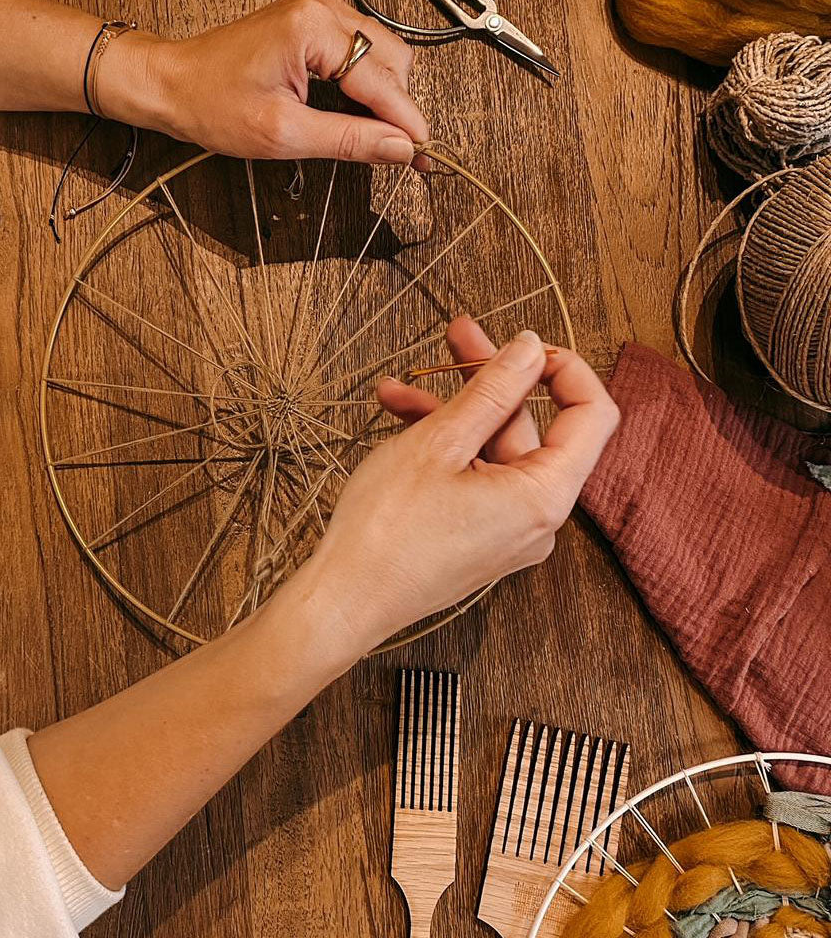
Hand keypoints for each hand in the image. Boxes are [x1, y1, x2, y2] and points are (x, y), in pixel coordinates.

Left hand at [102, 0, 429, 165]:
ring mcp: (319, 6)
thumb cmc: (212, 104)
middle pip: (394, 59)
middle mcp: (322, 5)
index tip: (426, 156)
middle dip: (398, 106)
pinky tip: (353, 111)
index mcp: (313, 28)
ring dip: (384, 95)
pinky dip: (366, 82)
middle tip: (396, 152)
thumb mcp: (283, 134)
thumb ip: (348, 140)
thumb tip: (400, 149)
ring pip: (383, 52)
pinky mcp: (314, 17)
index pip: (382, 80)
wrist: (173, 83)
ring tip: (370, 135)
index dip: (407, 122)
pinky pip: (361, 48)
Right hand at [291, 318, 619, 654]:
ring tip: (396, 391)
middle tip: (455, 337)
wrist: (345, 600)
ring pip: (491, 449)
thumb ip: (493, 390)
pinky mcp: (478, 537)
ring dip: (450, 413)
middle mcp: (537, 518)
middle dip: (486, 381)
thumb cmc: (387, 531)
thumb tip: (531, 349)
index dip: (564, 368)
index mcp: (544, 497)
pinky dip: (443, 448)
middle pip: (530, 428)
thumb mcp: (439, 442)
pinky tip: (400, 423)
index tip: (521, 344)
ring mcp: (507, 530)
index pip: (592, 415)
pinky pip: (474, 476)